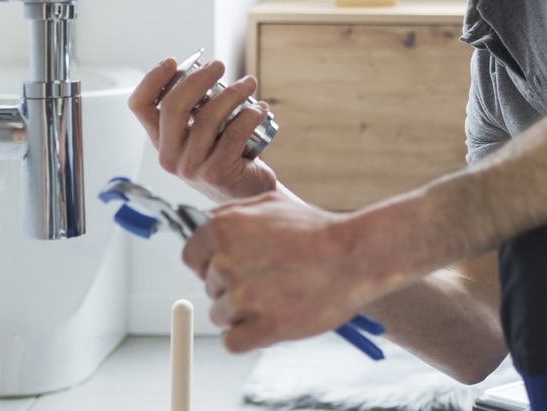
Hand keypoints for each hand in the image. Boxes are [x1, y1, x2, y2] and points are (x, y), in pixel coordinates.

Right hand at [128, 57, 278, 202]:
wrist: (249, 192)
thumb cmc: (226, 155)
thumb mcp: (202, 132)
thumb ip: (196, 108)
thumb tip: (205, 68)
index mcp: (161, 141)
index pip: (140, 107)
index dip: (152, 80)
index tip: (173, 62)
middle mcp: (170, 155)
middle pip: (172, 107)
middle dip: (197, 79)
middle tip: (218, 65)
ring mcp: (191, 167)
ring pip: (207, 118)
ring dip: (232, 93)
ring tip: (249, 83)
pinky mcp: (217, 172)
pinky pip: (233, 133)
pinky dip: (249, 115)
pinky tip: (259, 108)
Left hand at [181, 193, 387, 352]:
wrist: (355, 255)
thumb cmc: (314, 229)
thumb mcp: (268, 205)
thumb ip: (229, 214)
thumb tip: (201, 223)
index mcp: (222, 229)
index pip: (191, 257)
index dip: (209, 263)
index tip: (231, 268)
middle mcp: (226, 262)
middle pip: (209, 288)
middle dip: (232, 287)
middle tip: (267, 280)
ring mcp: (244, 297)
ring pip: (220, 316)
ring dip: (242, 313)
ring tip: (274, 298)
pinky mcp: (264, 327)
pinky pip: (232, 342)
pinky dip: (247, 337)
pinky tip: (268, 323)